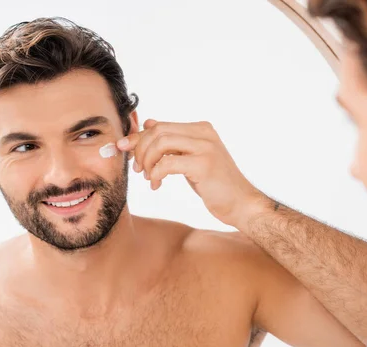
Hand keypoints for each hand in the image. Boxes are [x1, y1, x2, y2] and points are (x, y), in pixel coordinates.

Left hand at [116, 119, 261, 224]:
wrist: (241, 204)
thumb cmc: (215, 184)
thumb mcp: (191, 158)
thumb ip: (173, 141)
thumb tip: (148, 122)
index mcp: (201, 128)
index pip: (160, 125)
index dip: (139, 137)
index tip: (125, 149)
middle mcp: (204, 133)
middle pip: (158, 131)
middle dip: (140, 149)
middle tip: (138, 169)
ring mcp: (206, 147)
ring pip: (161, 144)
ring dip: (147, 162)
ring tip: (148, 177)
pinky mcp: (204, 164)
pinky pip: (167, 163)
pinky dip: (155, 174)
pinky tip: (156, 184)